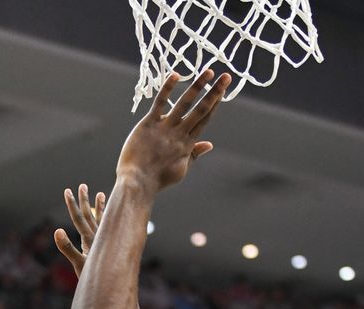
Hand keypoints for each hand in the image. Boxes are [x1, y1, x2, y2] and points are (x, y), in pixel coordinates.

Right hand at [54, 184, 105, 276]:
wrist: (112, 285)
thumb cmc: (93, 277)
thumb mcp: (78, 263)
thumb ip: (68, 248)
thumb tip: (57, 231)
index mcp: (90, 239)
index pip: (79, 218)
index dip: (72, 204)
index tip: (67, 191)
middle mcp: (99, 237)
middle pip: (89, 215)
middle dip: (84, 200)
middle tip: (82, 186)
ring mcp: (106, 241)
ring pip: (101, 219)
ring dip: (99, 206)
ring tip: (100, 194)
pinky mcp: (110, 246)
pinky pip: (109, 229)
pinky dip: (107, 221)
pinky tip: (110, 215)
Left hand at [116, 70, 230, 194]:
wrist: (137, 183)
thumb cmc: (158, 179)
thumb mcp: (180, 169)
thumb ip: (194, 154)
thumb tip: (210, 144)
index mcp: (187, 145)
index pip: (205, 120)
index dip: (215, 104)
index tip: (223, 90)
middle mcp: (179, 134)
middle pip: (200, 110)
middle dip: (214, 92)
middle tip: (226, 76)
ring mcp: (164, 128)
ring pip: (184, 104)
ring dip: (197, 87)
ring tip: (208, 71)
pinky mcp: (148, 125)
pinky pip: (159, 104)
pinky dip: (167, 89)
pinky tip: (176, 75)